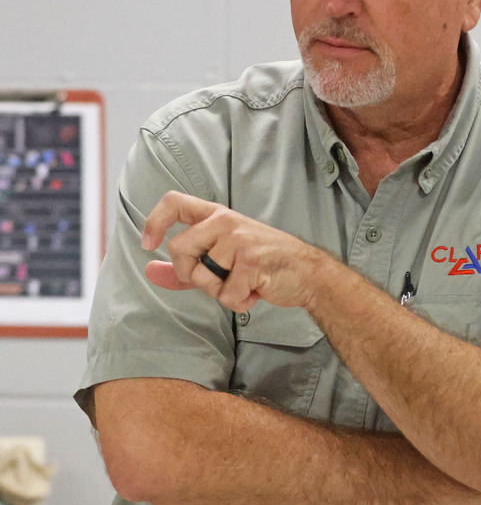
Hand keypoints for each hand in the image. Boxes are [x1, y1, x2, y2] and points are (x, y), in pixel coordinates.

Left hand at [141, 191, 322, 312]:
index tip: (150, 245)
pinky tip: (255, 290)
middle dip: (191, 274)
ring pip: (202, 277)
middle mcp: (225, 222)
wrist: (307, 273)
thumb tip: (149, 271)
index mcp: (216, 216)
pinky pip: (226, 295)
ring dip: (221, 292)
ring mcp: (238, 240)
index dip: (154, 222)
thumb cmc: (262, 265)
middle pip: (178, 249)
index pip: (174, 202)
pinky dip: (240, 302)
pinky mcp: (251, 260)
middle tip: (218, 278)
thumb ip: (186, 266)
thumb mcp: (221, 261)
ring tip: (243, 282)